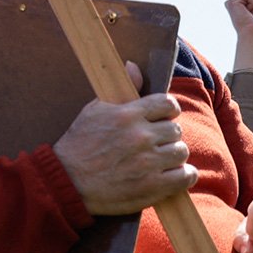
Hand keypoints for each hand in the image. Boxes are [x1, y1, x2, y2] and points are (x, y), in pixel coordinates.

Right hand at [53, 64, 195, 214]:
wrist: (66, 181)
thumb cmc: (79, 144)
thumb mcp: (94, 111)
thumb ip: (121, 90)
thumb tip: (134, 66)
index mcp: (127, 115)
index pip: (167, 104)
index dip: (167, 111)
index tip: (162, 118)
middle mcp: (140, 137)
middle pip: (175, 130)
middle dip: (166, 136)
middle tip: (153, 143)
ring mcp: (148, 162)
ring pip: (181, 152)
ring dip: (172, 156)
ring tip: (158, 160)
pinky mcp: (152, 186)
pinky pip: (186, 176)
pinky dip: (182, 175)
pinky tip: (170, 175)